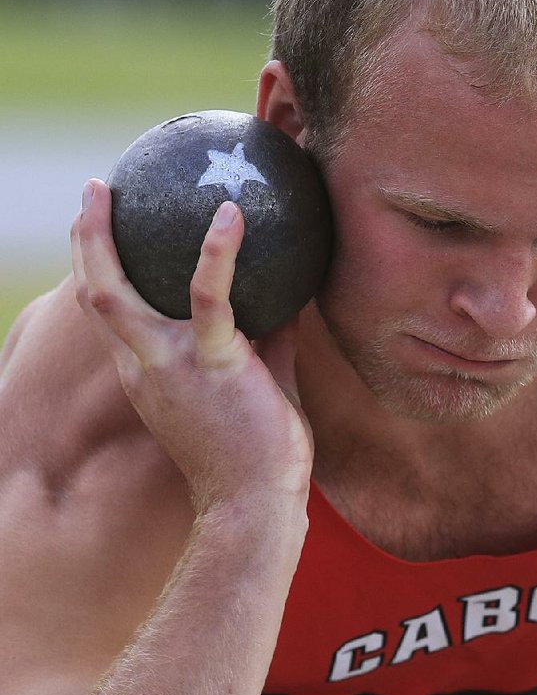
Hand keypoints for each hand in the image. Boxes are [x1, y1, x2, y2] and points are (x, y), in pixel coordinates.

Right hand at [71, 179, 312, 512]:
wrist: (255, 506)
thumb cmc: (258, 455)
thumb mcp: (259, 386)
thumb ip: (269, 341)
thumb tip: (293, 299)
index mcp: (148, 374)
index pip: (113, 315)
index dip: (100, 270)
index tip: (104, 231)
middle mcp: (145, 366)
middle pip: (95, 294)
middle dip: (85, 239)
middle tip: (95, 191)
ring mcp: (171, 365)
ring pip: (114, 292)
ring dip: (102, 238)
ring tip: (120, 188)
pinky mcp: (214, 364)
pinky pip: (212, 297)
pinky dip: (218, 252)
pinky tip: (231, 213)